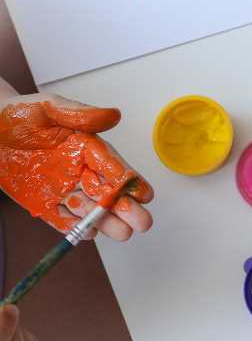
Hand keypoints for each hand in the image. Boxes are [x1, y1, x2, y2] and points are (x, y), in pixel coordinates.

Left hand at [0, 90, 152, 238]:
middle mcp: (78, 169)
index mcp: (86, 146)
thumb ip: (81, 113)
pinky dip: (74, 227)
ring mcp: (61, 187)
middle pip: (107, 192)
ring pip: (89, 209)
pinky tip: (88, 233)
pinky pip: (61, 219)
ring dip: (106, 221)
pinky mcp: (42, 202)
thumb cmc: (17, 115)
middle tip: (142, 222)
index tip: (144, 193)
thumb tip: (115, 115)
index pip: (113, 165)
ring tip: (122, 233)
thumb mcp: (49, 107)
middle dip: (125, 207)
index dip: (130, 180)